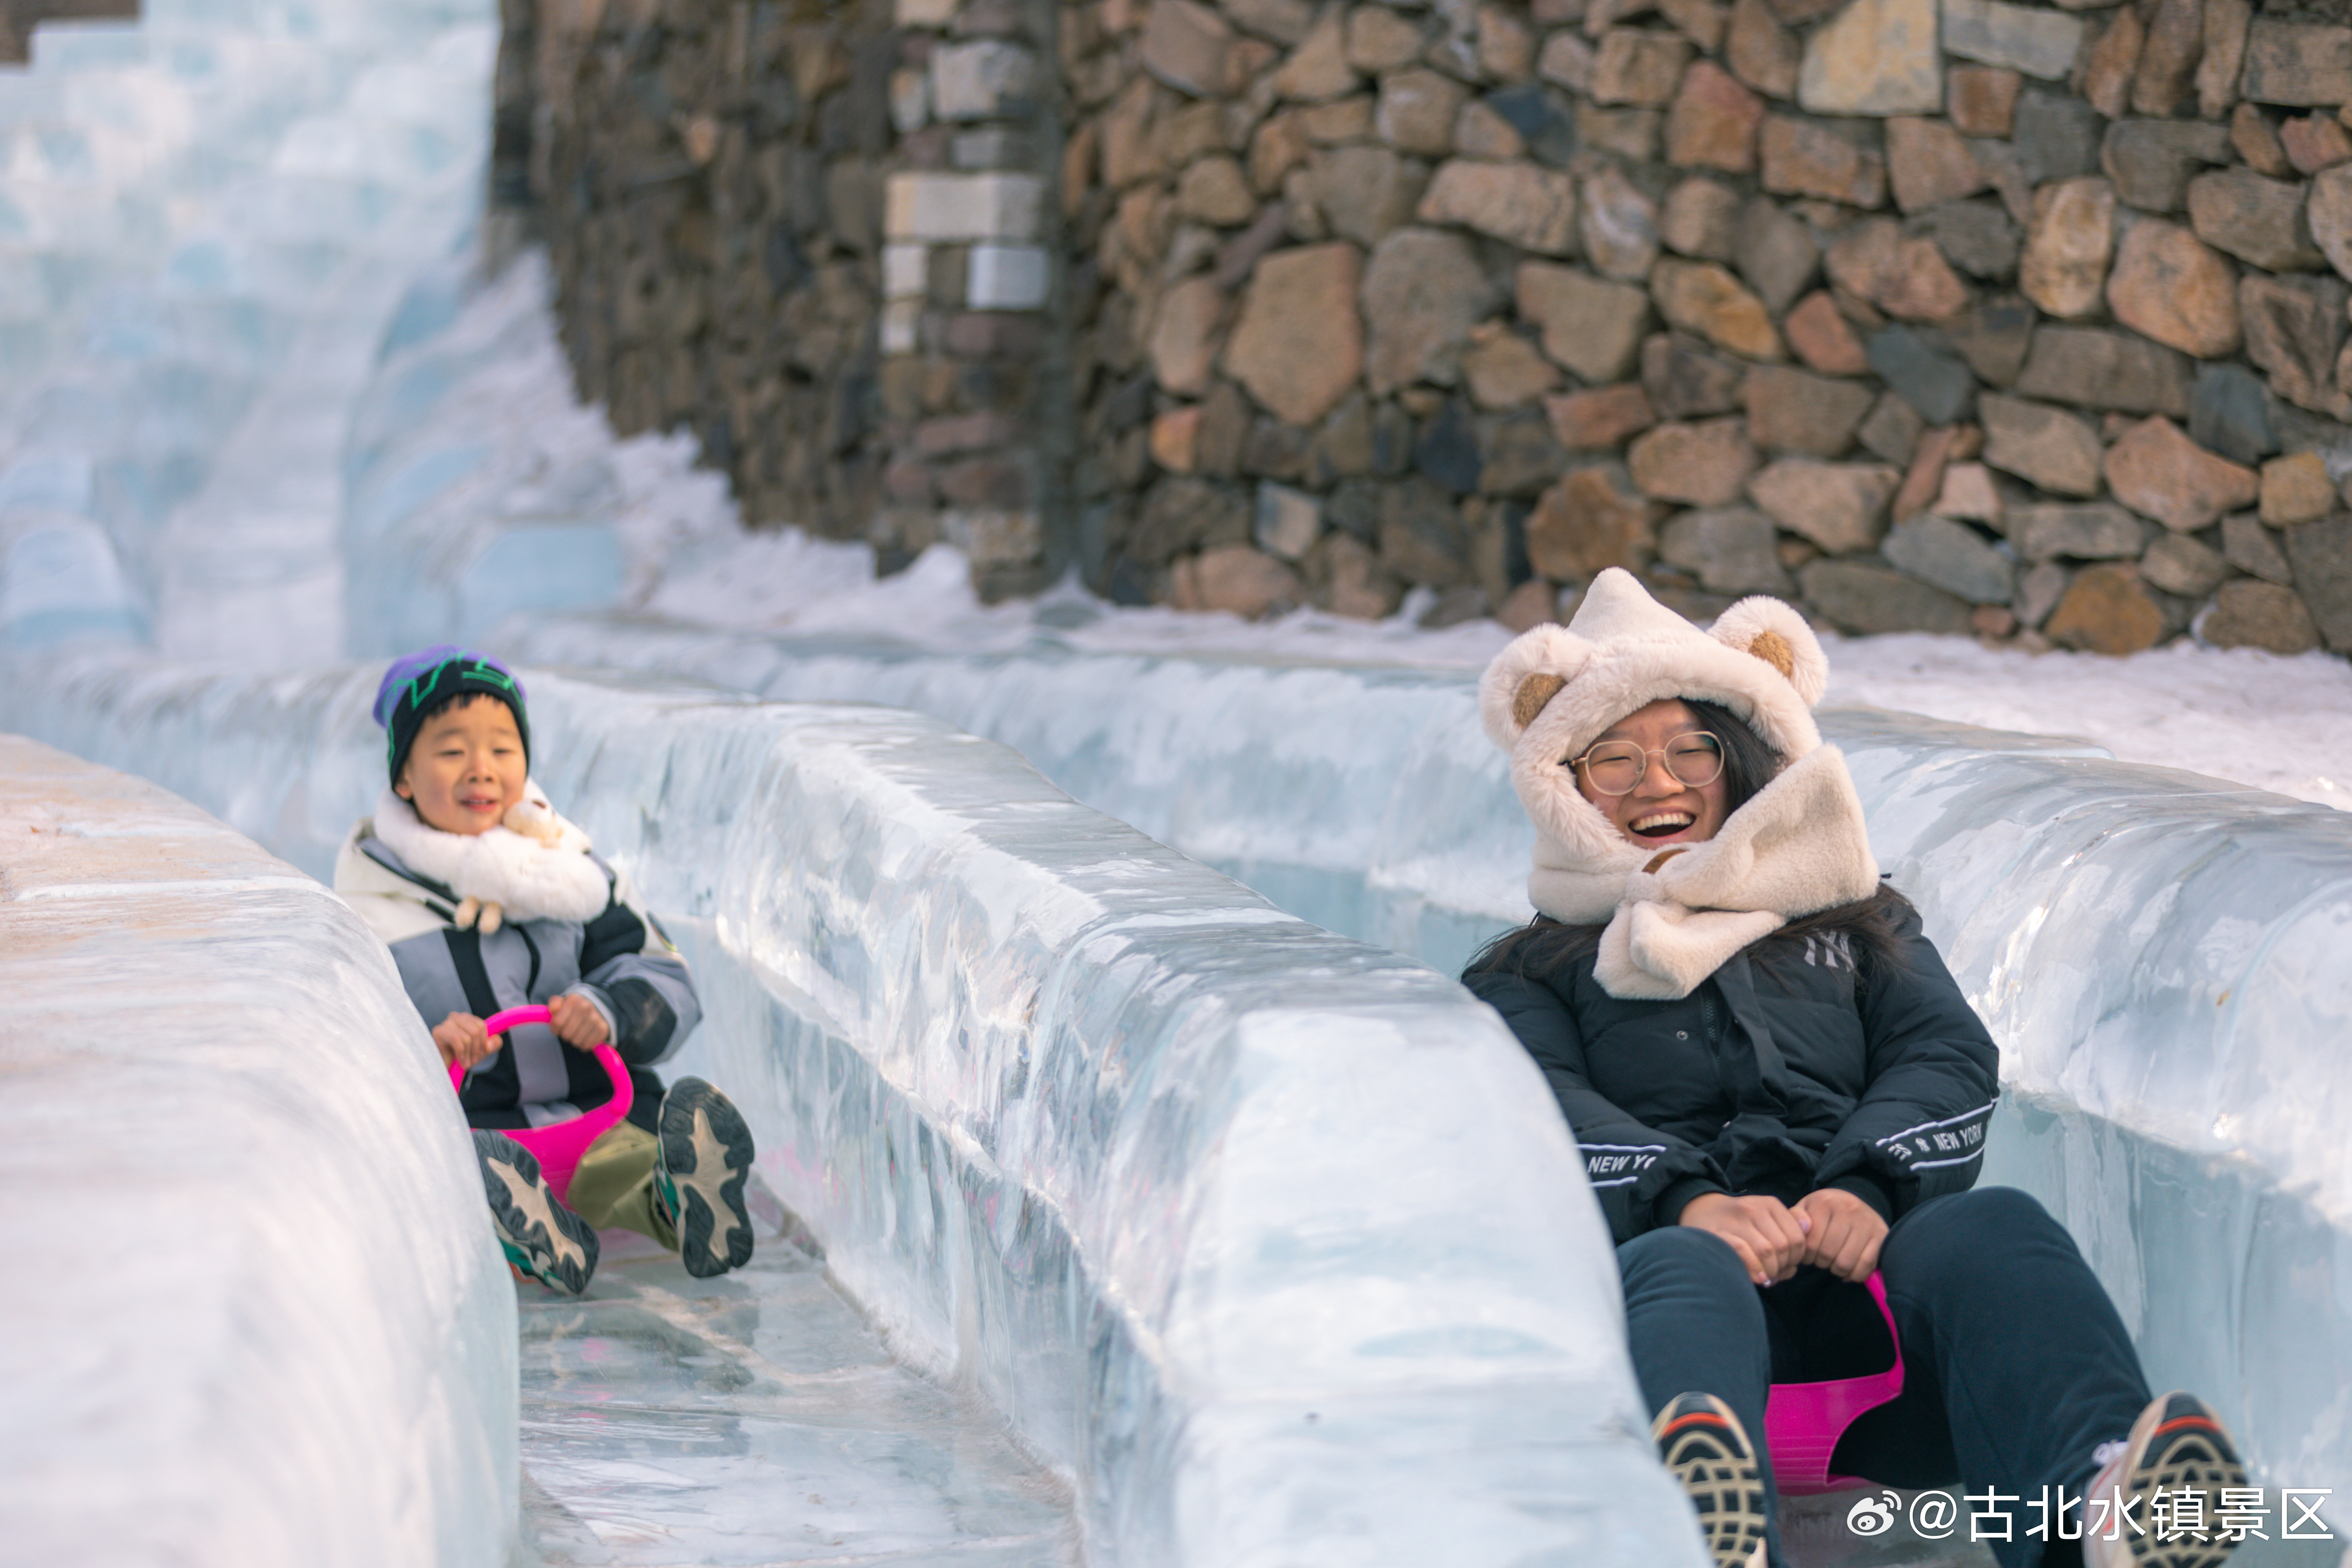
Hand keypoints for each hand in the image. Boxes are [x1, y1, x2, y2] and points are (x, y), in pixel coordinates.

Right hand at [433, 1012, 495, 1068]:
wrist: (445, 1068)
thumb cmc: (464, 1056)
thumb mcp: (483, 1050)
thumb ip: (494, 1044)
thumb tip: (489, 1044)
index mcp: (468, 1018)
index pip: (482, 1025)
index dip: (484, 1042)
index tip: (482, 1053)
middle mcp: (457, 1017)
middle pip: (476, 1031)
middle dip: (477, 1049)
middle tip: (473, 1061)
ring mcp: (446, 1023)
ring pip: (467, 1037)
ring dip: (469, 1054)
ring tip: (466, 1063)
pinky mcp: (438, 1031)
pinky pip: (456, 1040)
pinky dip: (461, 1053)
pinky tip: (460, 1061)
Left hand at [546, 992, 610, 1049]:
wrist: (595, 1009)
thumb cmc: (573, 1009)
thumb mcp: (562, 1003)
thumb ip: (554, 1004)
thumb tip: (553, 1009)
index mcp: (573, 1000)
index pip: (557, 1022)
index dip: (554, 1029)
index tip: (557, 1028)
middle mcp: (586, 1008)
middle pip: (566, 1034)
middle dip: (564, 1035)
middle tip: (568, 1030)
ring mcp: (595, 1019)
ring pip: (576, 1041)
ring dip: (574, 1040)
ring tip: (576, 1033)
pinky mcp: (602, 1029)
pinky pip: (586, 1045)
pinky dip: (583, 1045)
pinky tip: (584, 1037)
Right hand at [1679, 1192, 1810, 1285]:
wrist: (1700, 1211)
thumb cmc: (1739, 1224)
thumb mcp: (1765, 1221)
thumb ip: (1787, 1234)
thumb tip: (1800, 1256)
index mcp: (1770, 1204)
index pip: (1798, 1237)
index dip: (1797, 1258)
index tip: (1787, 1265)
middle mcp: (1754, 1208)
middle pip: (1784, 1245)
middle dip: (1783, 1266)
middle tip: (1774, 1274)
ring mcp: (1736, 1220)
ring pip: (1767, 1250)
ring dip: (1770, 1271)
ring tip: (1765, 1277)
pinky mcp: (1719, 1233)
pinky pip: (1744, 1251)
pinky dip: (1755, 1269)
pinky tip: (1758, 1279)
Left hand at [1792, 1188, 1888, 1282]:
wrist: (1856, 1199)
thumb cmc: (1826, 1210)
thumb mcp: (1806, 1208)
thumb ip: (1796, 1218)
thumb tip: (1802, 1229)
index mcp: (1825, 1202)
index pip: (1810, 1242)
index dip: (1806, 1255)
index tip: (1807, 1255)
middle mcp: (1848, 1209)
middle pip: (1827, 1253)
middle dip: (1820, 1263)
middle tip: (1820, 1259)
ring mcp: (1867, 1222)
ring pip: (1845, 1262)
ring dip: (1837, 1270)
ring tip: (1833, 1263)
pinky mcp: (1882, 1235)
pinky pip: (1866, 1265)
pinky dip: (1855, 1274)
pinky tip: (1849, 1270)